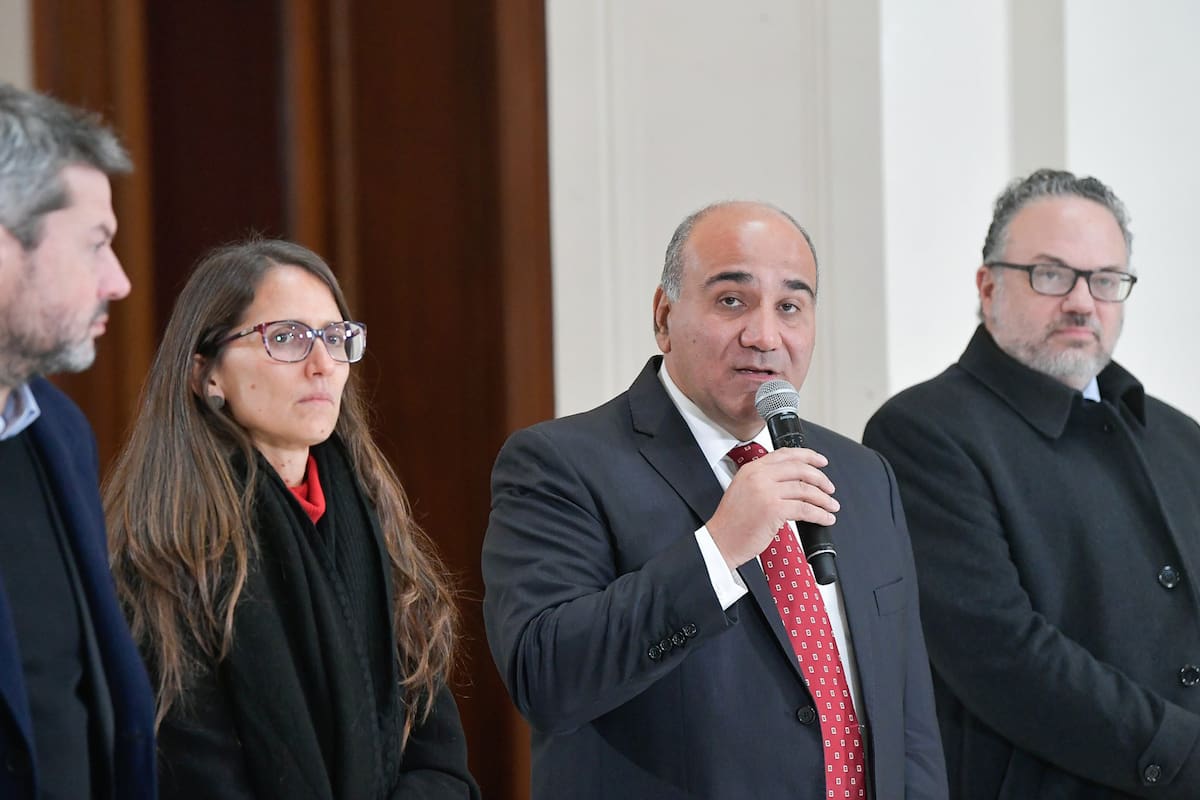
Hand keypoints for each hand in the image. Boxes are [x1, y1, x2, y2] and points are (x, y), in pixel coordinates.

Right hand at [708, 447, 838, 569]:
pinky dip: (820, 514)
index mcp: (751, 469)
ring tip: (831, 506)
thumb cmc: (732, 521)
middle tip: (829, 487)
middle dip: (820, 478)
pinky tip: (825, 518)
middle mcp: (759, 476)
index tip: (821, 461)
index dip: (808, 456)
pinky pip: (805, 509)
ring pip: (806, 490)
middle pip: (800, 469)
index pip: (785, 454)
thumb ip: (763, 480)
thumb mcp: (743, 490)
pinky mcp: (774, 510)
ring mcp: (766, 492)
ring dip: (823, 499)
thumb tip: (793, 481)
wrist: (720, 541)